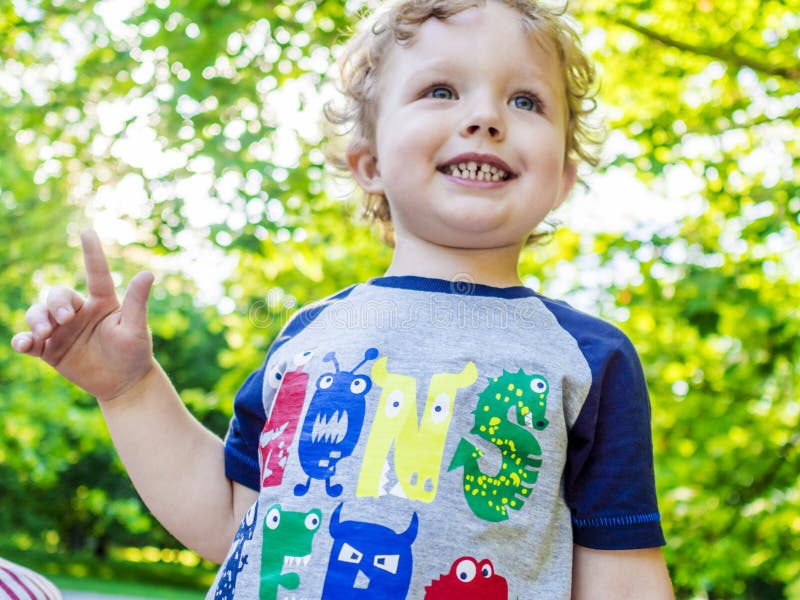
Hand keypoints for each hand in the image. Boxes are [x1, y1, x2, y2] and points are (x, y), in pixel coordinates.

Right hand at [11, 229, 155, 402]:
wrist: (124, 383)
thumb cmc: (135, 352)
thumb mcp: (136, 328)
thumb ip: (137, 302)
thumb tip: (148, 273)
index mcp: (103, 302)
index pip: (96, 273)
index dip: (92, 253)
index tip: (87, 231)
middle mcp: (79, 311)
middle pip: (58, 295)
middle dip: (56, 303)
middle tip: (64, 320)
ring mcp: (62, 330)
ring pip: (38, 314)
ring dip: (36, 320)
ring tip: (44, 333)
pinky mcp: (50, 350)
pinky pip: (29, 340)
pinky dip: (22, 340)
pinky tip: (24, 345)